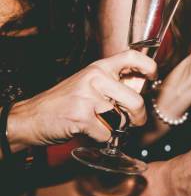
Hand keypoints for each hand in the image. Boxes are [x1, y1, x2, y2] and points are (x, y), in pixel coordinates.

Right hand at [8, 50, 156, 150]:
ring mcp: (87, 97)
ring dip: (115, 128)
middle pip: (135, 100)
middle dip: (139, 116)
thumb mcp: (89, 84)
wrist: (31, 118)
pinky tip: (86, 131)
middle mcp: (95, 78)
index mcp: (99, 67)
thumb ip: (114, 84)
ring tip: (99, 124)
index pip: (132, 56)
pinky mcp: (81, 117)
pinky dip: (100, 138)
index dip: (149, 66)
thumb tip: (144, 84)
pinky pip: (106, 134)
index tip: (154, 77)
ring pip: (121, 120)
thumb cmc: (65, 102)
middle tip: (136, 121)